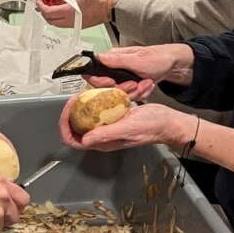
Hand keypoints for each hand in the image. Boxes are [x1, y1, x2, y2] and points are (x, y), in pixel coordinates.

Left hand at [37, 0, 113, 27]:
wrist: (111, 7)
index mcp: (70, 10)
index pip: (48, 12)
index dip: (41, 6)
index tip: (39, 0)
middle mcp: (71, 20)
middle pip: (50, 20)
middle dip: (43, 11)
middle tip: (43, 3)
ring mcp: (75, 24)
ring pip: (56, 24)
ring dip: (50, 16)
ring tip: (50, 6)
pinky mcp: (79, 26)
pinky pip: (63, 25)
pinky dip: (58, 18)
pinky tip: (61, 10)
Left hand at [59, 98, 186, 151]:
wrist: (168, 121)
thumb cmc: (152, 127)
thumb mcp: (128, 128)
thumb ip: (106, 135)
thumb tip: (85, 140)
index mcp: (102, 142)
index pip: (72, 139)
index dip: (65, 124)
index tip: (69, 107)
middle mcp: (102, 135)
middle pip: (76, 125)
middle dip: (73, 110)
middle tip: (77, 96)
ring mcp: (108, 126)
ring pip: (86, 116)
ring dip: (84, 103)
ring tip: (87, 91)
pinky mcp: (114, 117)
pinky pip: (99, 109)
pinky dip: (97, 99)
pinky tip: (101, 91)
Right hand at [89, 45, 193, 95]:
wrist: (171, 65)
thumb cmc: (158, 57)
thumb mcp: (138, 59)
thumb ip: (118, 60)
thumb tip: (100, 57)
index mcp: (113, 59)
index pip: (94, 72)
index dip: (100, 81)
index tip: (112, 83)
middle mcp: (114, 69)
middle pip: (106, 88)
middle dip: (122, 89)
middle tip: (134, 84)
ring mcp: (122, 79)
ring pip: (119, 94)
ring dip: (135, 91)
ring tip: (145, 83)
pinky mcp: (129, 86)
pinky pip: (129, 97)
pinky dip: (140, 94)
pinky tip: (147, 86)